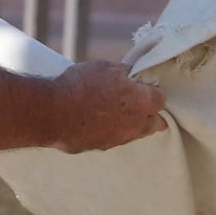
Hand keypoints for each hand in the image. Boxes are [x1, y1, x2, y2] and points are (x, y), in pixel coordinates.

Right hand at [38, 59, 168, 151]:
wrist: (54, 111)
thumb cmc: (81, 85)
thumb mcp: (107, 67)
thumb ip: (126, 73)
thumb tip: (133, 74)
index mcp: (142, 102)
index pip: (162, 99)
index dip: (153, 92)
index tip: (144, 87)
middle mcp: (136, 125)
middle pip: (155, 123)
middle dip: (149, 114)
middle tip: (136, 103)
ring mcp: (119, 139)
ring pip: (134, 133)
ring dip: (130, 123)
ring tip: (113, 111)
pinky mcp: (102, 147)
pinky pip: (113, 139)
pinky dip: (109, 131)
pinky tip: (96, 120)